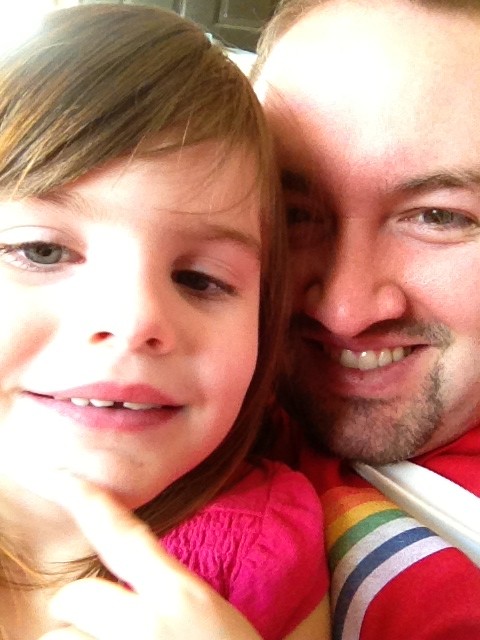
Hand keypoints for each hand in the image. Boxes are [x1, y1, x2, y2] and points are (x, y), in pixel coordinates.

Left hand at [38, 479, 261, 639]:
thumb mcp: (209, 616)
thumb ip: (163, 595)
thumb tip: (115, 592)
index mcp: (181, 596)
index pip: (127, 537)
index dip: (91, 502)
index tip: (59, 477)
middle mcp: (147, 625)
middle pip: (73, 598)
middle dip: (79, 611)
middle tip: (106, 629)